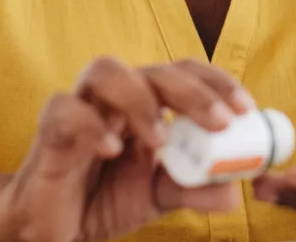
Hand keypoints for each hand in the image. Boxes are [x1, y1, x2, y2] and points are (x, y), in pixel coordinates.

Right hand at [0, 57, 254, 241]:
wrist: (52, 228)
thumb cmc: (104, 198)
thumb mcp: (157, 196)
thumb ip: (194, 189)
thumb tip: (236, 189)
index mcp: (145, 102)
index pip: (182, 72)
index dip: (214, 82)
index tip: (245, 108)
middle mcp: (115, 96)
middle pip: (152, 69)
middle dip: (190, 90)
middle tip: (220, 121)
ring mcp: (81, 106)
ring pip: (104, 70)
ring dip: (140, 99)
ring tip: (161, 140)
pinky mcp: (50, 129)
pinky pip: (65, 110)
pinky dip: (90, 125)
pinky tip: (112, 150)